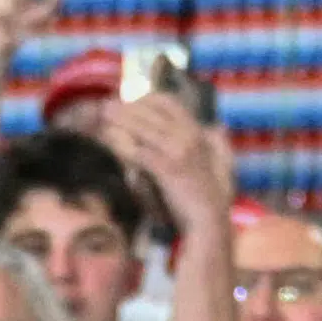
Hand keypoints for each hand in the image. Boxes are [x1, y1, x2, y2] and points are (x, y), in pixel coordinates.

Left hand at [94, 75, 230, 241]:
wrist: (209, 221)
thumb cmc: (209, 197)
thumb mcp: (219, 163)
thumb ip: (216, 144)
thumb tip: (217, 126)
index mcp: (197, 132)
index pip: (169, 102)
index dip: (145, 99)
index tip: (128, 102)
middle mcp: (188, 136)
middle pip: (150, 112)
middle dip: (126, 108)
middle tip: (106, 106)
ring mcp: (178, 151)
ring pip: (142, 127)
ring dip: (119, 120)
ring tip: (102, 116)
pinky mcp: (167, 168)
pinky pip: (138, 151)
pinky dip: (122, 144)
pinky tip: (108, 140)